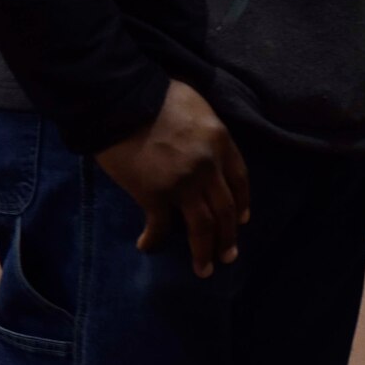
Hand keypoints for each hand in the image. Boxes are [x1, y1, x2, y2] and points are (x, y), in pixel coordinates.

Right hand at [95, 78, 249, 278]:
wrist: (121, 101)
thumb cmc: (157, 95)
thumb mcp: (197, 106)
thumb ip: (206, 129)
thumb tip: (202, 142)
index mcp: (222, 142)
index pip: (240, 179)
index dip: (242, 202)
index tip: (242, 220)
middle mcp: (209, 166)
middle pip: (225, 209)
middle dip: (228, 236)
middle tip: (229, 257)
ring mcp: (183, 183)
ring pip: (202, 225)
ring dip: (204, 250)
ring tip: (204, 269)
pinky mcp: (154, 195)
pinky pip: (160, 226)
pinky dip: (155, 239)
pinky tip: (148, 246)